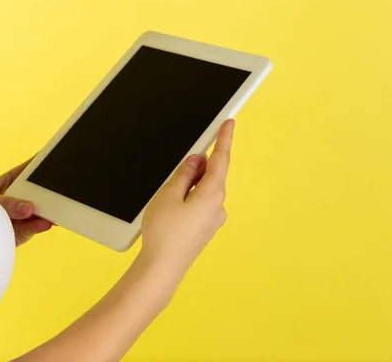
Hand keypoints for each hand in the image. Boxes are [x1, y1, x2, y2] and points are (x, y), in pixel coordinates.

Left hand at [0, 157, 52, 245]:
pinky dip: (41, 225)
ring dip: (50, 208)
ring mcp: (24, 214)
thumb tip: (29, 208)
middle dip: (51, 187)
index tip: (57, 156)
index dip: (43, 162)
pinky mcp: (24, 231)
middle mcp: (21, 196)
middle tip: (64, 185)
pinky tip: (47, 222)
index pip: (30, 169)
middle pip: (39, 189)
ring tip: (57, 207)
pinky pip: (35, 226)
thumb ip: (7, 204)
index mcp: (12, 180)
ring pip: (41, 208)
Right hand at [139, 120, 234, 277]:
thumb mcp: (169, 195)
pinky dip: (189, 199)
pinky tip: (172, 210)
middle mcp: (218, 207)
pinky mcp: (205, 230)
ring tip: (166, 199)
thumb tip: (196, 161)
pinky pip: (200, 206)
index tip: (229, 123)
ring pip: (204, 192)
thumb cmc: (164, 233)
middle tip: (177, 170)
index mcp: (212, 194)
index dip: (223, 139)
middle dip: (197, 168)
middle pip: (211, 176)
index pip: (221, 159)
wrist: (162, 269)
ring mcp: (213, 220)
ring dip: (190, 186)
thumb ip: (185, 174)